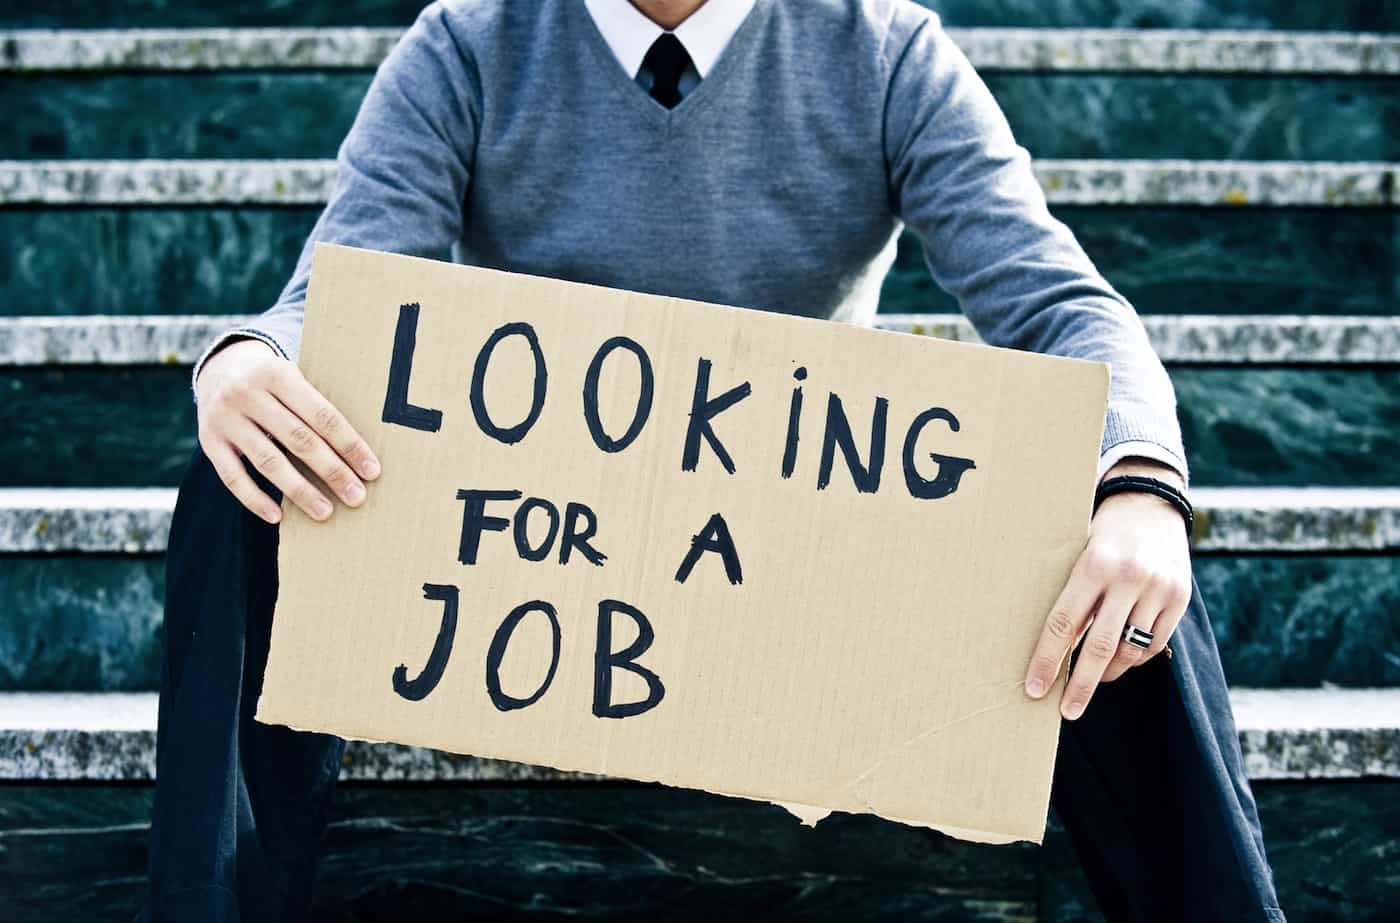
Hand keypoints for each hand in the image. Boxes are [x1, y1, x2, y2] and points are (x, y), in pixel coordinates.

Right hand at [195, 338, 380, 523]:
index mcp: (279, 374)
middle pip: (298, 440)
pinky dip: (254, 499)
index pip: (322, 416)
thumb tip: (359, 451)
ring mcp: (225, 417)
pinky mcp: (208, 440)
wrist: (219, 368)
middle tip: (356, 496)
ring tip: (325, 512)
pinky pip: (231, 476)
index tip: (371, 471)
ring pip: (268, 461)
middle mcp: (248, 393)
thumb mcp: (293, 377)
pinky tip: (277, 517)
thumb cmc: (274, 382)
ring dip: (299, 490)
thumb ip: (316, 405)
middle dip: (331, 471)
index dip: (349, 445)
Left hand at [1023, 460, 1191, 719]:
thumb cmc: (1100, 532)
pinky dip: (1134, 658)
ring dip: (1108, 672)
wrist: (1150, 504)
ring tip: (1093, 679)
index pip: (1064, 624)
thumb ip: (1071, 595)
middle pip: (1098, 647)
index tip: (1034, 689)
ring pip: (1130, 651)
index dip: (1047, 661)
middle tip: (1066, 710)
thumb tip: (1051, 649)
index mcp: (1093, 565)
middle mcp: (1128, 578)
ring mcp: (1158, 589)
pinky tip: (1120, 659)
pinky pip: (1154, 644)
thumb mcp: (1077, 553)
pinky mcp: (1180, 598)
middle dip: (1080, 685)